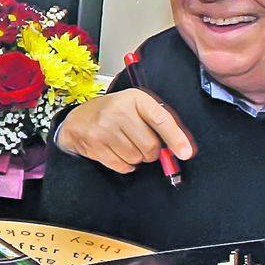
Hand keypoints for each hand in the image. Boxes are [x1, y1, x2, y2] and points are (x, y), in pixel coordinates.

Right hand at [57, 88, 195, 172]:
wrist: (79, 119)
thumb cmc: (115, 113)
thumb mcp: (137, 108)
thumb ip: (160, 124)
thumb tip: (182, 149)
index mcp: (135, 98)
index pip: (161, 119)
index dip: (176, 138)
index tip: (185, 152)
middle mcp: (119, 111)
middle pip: (150, 145)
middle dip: (152, 152)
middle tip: (145, 145)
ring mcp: (105, 129)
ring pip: (136, 157)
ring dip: (138, 158)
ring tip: (128, 145)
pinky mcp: (95, 146)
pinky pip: (123, 166)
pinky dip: (126, 164)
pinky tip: (119, 152)